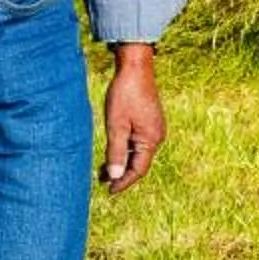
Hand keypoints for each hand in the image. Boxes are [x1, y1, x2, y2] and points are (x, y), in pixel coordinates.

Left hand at [100, 45, 165, 193]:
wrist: (135, 68)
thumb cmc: (125, 95)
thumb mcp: (116, 125)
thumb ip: (116, 152)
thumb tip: (115, 176)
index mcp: (151, 140)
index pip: (138, 170)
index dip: (124, 182)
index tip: (109, 191)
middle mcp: (157, 137)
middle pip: (139, 163)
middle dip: (121, 174)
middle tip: (102, 182)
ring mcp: (154, 129)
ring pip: (137, 153)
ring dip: (121, 162)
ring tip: (103, 171)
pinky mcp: (149, 122)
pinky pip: (137, 142)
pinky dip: (125, 150)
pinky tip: (112, 151)